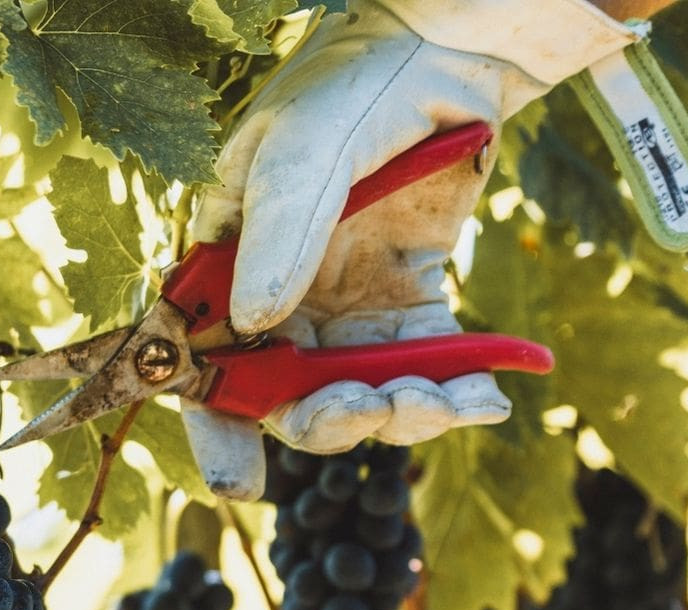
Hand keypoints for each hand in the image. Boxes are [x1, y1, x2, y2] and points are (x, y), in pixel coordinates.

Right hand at [183, 0, 634, 499]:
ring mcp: (344, 309)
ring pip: (357, 396)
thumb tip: (254, 326)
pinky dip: (455, 392)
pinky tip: (485, 396)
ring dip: (397, 415)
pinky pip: (424, 370)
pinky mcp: (410, 306)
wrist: (450, 49)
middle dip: (326, 421)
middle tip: (367, 411)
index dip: (216, 429)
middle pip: (283, 399)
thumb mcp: (302, 151)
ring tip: (440, 402)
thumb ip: (278, 235)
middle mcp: (278, 302)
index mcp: (223, 269)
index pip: (201, 365)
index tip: (242, 482)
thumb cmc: (352, 86)